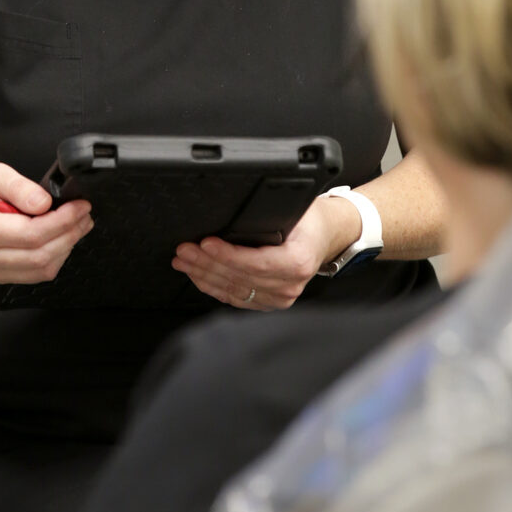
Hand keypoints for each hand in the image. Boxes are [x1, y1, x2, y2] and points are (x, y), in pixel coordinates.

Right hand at [0, 160, 92, 282]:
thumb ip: (17, 186)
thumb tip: (45, 203)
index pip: (31, 233)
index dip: (63, 221)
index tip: (80, 205)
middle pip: (40, 255)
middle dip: (70, 234)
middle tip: (85, 214)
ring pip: (41, 269)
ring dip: (67, 247)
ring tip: (77, 224)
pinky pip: (35, 274)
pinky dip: (55, 257)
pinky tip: (60, 238)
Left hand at [171, 195, 359, 310]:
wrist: (327, 236)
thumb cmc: (310, 221)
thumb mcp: (295, 209)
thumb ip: (268, 215)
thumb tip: (232, 210)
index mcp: (298, 261)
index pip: (255, 263)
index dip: (226, 255)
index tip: (205, 244)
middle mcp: (290, 285)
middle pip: (239, 277)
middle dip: (206, 263)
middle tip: (184, 250)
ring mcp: (280, 297)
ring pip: (233, 290)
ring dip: (204, 275)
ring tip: (184, 261)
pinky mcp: (269, 302)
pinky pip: (236, 297)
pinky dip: (214, 286)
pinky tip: (198, 275)